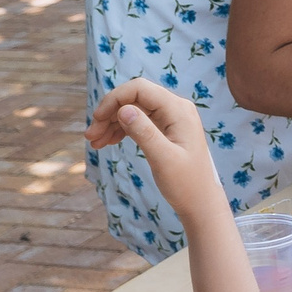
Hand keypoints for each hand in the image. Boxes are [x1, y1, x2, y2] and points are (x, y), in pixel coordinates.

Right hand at [86, 80, 225, 219]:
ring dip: (112, 124)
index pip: (140, 89)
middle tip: (90, 137)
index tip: (97, 119)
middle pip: (134, 99)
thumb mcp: (163, 159)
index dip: (115, 99)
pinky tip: (107, 142)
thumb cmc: (186, 183)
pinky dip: (121, 130)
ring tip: (94, 143)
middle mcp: (175, 109)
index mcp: (178, 110)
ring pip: (133, 111)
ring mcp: (171, 119)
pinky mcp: (165, 130)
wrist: (201, 202)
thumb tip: (123, 110)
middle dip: (110, 114)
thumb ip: (144, 133)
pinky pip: (138, 122)